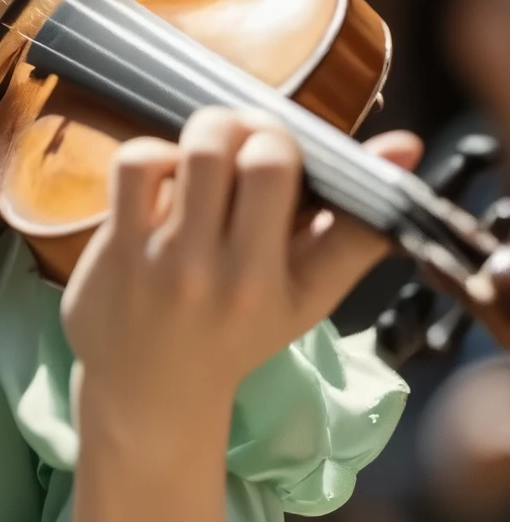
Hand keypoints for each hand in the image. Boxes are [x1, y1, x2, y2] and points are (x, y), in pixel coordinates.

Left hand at [61, 107, 421, 463]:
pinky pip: (137, 163)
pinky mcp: (116, 248)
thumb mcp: (308, 293)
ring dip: (206, 135)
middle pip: (259, 155)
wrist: (151, 392)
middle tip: (246, 143)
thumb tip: (405, 146)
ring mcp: (166, 260)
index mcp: (278, 282)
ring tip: (208, 155)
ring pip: (196, 150)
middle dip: (256, 129)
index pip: (306, 185)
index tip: (286, 153)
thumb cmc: (238, 331)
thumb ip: (355, 226)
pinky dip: (155, 153)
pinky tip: (164, 176)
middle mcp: (226, 274)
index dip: (297, 143)